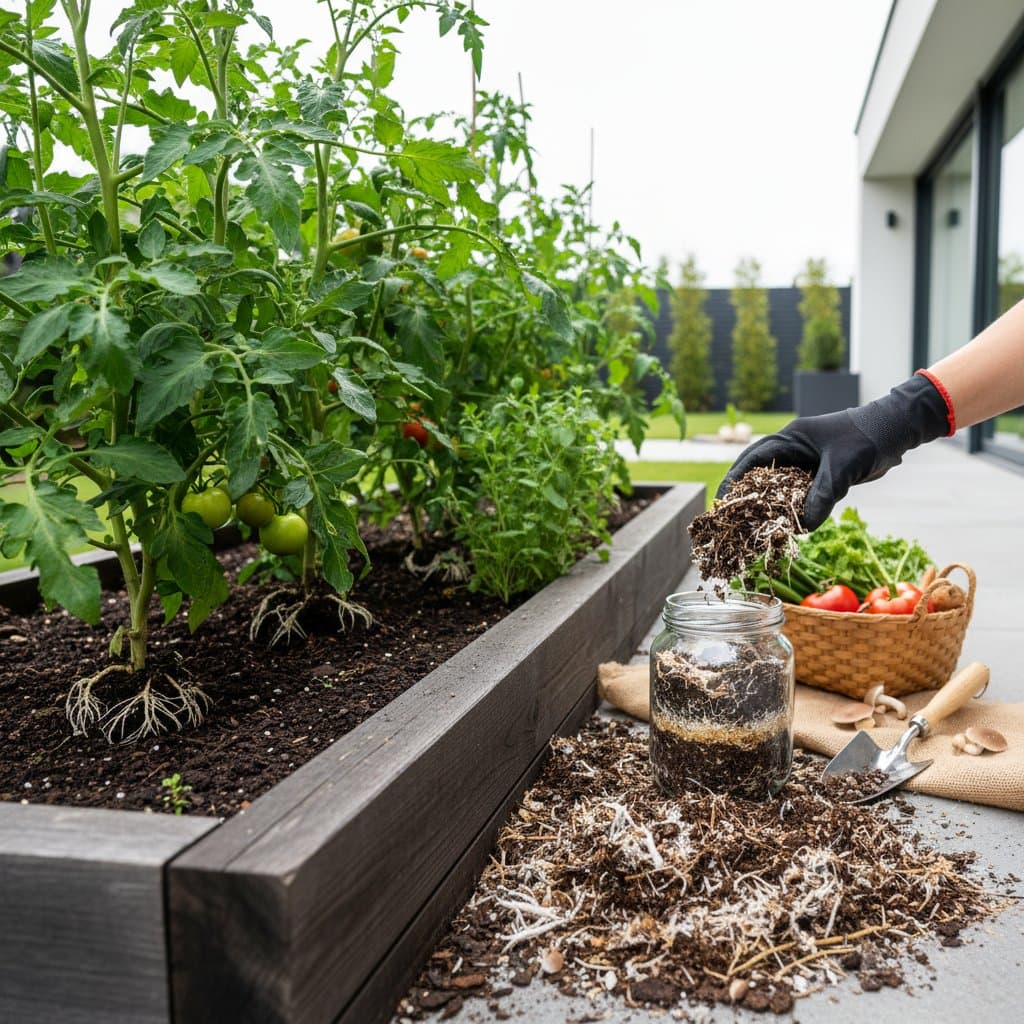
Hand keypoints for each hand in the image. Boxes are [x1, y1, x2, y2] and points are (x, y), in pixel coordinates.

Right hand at [716, 373, 951, 530]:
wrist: (897, 431)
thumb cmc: (868, 438)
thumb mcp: (843, 467)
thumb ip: (823, 495)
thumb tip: (804, 527)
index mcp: (790, 438)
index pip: (752, 459)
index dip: (734, 480)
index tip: (723, 501)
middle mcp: (792, 450)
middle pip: (760, 475)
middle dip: (746, 497)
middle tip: (733, 519)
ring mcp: (805, 463)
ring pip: (779, 488)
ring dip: (769, 506)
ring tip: (754, 527)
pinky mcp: (818, 476)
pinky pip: (798, 495)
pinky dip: (791, 510)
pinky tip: (786, 526)